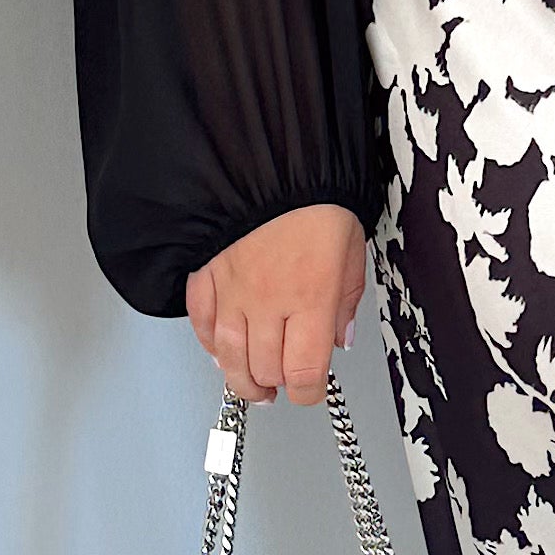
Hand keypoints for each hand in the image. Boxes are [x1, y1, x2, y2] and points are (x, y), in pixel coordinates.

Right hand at [184, 203, 368, 406]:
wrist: (276, 161)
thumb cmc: (318, 200)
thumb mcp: (353, 251)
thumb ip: (346, 303)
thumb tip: (338, 342)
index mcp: (311, 298)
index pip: (305, 374)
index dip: (310, 393)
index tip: (313, 389)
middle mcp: (269, 301)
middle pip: (265, 371)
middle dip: (278, 384)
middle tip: (284, 382)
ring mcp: (232, 291)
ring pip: (229, 357)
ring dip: (242, 378)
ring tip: (253, 384)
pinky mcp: (206, 275)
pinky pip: (201, 324)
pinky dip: (211, 344)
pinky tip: (222, 350)